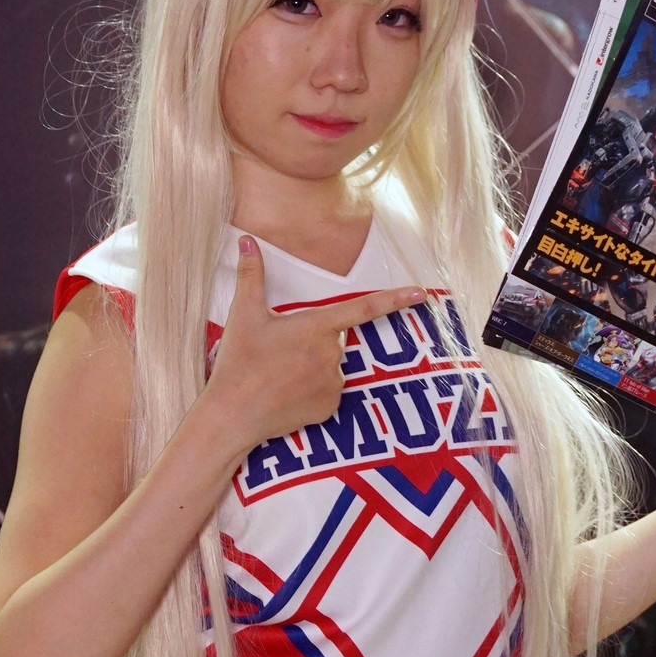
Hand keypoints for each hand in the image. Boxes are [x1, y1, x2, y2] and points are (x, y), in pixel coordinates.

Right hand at [207, 236, 424, 454]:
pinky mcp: (330, 408)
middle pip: (335, 338)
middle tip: (281, 352)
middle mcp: (332, 355)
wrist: (234, 414)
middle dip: (314, 340)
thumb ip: (251, 275)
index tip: (421, 293)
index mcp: (316, 327)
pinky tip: (287, 394)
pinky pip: (329, 391)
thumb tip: (247, 241)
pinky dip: (312, 390)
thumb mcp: (243, 315)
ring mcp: (334, 383)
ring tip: (279, 375)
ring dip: (313, 366)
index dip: (396, 299)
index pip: (364, 308)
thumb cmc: (239, 363)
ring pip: (332, 365)